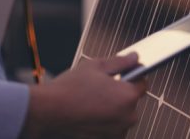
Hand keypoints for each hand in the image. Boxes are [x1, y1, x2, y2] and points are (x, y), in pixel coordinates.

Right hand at [19, 54, 147, 138]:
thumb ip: (121, 62)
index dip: (132, 77)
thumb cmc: (69, 89)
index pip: (142, 84)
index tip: (122, 76)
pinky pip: (111, 128)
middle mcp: (127, 117)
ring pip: (120, 116)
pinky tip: (88, 114)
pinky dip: (103, 123)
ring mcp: (116, 132)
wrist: (47, 112)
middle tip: (100, 89)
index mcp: (128, 96)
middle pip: (131, 102)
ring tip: (91, 102)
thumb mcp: (96, 66)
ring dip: (112, 110)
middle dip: (120, 95)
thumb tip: (134, 58)